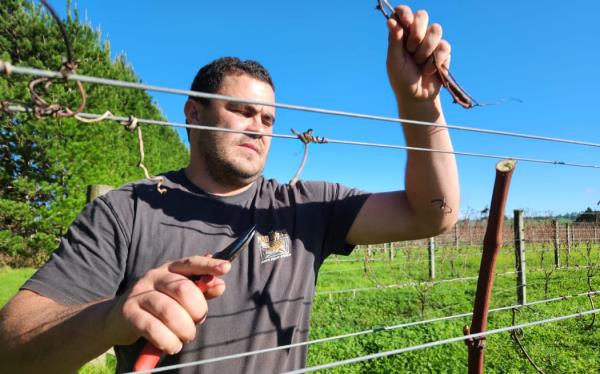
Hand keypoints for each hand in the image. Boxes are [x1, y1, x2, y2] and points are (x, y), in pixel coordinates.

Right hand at [107, 256, 230, 354]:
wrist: (116, 319)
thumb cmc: (156, 307)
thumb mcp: (178, 296)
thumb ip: (201, 290)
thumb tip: (220, 285)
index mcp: (169, 269)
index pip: (191, 263)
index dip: (208, 265)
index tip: (226, 268)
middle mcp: (154, 276)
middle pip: (183, 289)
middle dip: (197, 311)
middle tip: (197, 322)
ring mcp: (139, 293)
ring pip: (169, 311)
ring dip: (183, 330)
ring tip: (184, 338)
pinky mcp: (128, 313)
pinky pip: (153, 328)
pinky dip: (167, 341)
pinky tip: (171, 346)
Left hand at [386, 5, 450, 105]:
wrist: (417, 98)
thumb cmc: (401, 79)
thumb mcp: (394, 62)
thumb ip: (394, 41)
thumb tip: (391, 21)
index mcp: (401, 34)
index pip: (403, 12)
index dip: (406, 13)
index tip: (406, 22)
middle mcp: (416, 34)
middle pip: (422, 15)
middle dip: (417, 32)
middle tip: (411, 49)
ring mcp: (431, 42)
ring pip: (436, 29)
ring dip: (426, 49)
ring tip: (419, 63)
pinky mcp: (444, 52)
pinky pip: (444, 46)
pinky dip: (435, 61)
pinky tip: (429, 71)